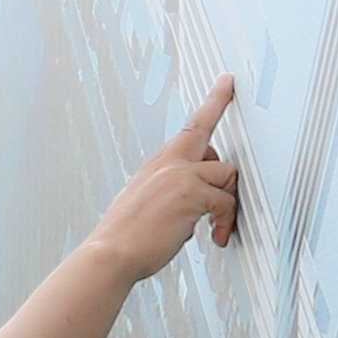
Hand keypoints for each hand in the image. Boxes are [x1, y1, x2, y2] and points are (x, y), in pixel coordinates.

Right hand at [87, 76, 243, 278]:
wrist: (110, 255)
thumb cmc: (123, 239)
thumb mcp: (141, 205)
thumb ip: (168, 192)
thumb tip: (194, 200)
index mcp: (156, 166)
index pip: (191, 126)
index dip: (214, 101)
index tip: (227, 82)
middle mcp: (168, 164)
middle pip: (211, 139)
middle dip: (222, 166)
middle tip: (224, 195)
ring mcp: (180, 176)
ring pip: (226, 173)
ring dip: (226, 201)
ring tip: (216, 225)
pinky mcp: (191, 193)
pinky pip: (226, 201)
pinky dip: (225, 221)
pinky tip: (213, 236)